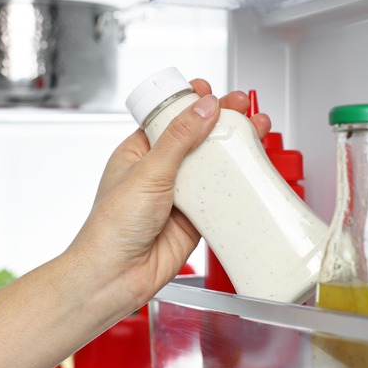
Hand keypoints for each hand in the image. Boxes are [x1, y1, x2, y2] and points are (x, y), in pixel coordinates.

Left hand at [68, 79, 271, 310]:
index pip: (170, 118)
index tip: (212, 92)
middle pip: (198, 138)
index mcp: (138, 153)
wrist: (115, 275)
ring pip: (213, 166)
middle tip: (242, 107)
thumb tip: (203, 107)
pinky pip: (221, 198)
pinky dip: (238, 185)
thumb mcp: (147, 172)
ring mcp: (179, 195)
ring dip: (235, 149)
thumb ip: (179, 138)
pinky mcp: (196, 219)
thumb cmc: (111, 227)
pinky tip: (251, 170)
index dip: (192, 103)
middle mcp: (160, 172)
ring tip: (255, 129)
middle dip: (222, 120)